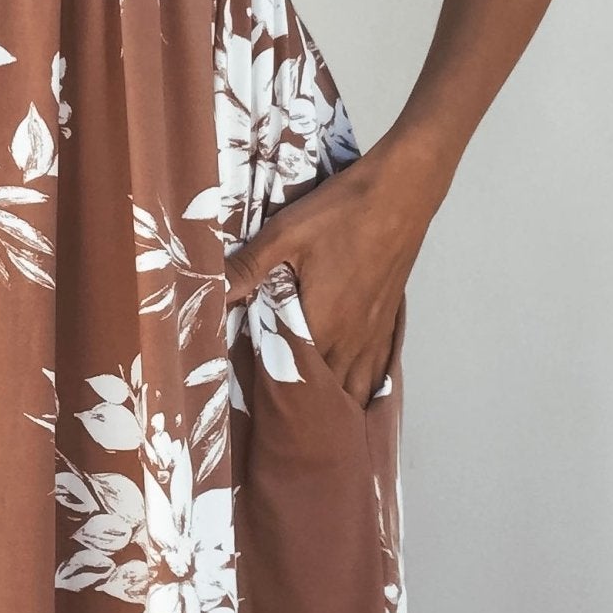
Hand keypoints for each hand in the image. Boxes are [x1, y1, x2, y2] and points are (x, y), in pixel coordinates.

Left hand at [225, 143, 439, 406]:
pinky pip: (376, 371)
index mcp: (322, 323)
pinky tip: (353, 396)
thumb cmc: (344, 211)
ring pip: (353, 387)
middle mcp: (350, 338)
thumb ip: (248, 266)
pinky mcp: (388, 322)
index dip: (270, 393)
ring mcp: (373, 333)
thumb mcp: (286, 233)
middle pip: (323, 391)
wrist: (402, 191)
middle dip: (300, 406)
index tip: (249, 404)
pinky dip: (362, 388)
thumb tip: (210, 289)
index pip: (291, 377)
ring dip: (332, 403)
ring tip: (311, 421)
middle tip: (275, 420)